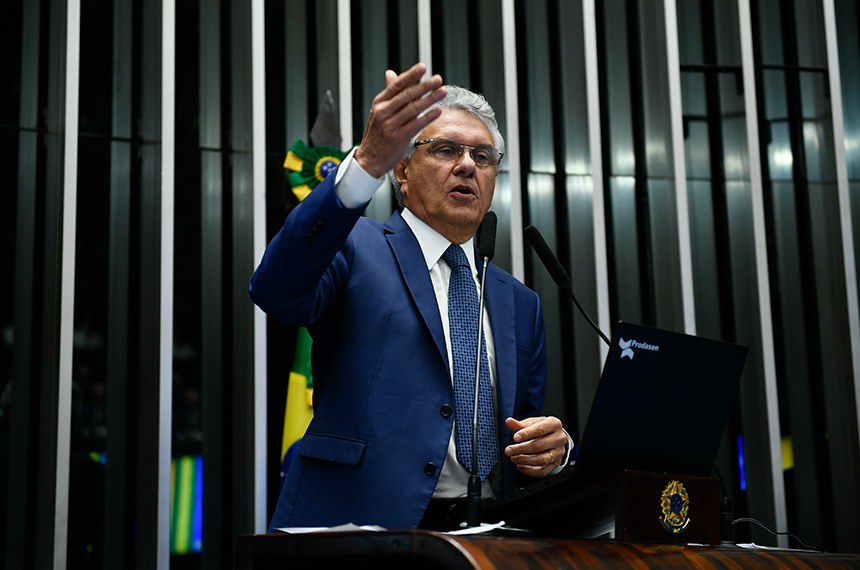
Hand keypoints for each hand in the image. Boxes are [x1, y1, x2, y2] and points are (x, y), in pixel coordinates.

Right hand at [353, 63, 445, 177]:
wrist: (369, 160)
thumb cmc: (378, 135)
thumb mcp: (379, 112)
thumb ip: (390, 94)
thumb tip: (390, 73)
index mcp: (379, 103)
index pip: (397, 85)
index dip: (411, 75)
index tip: (423, 67)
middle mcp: (383, 112)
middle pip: (407, 95)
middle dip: (424, 86)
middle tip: (438, 78)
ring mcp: (389, 125)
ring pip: (413, 109)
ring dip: (430, 99)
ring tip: (442, 91)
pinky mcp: (397, 138)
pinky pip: (415, 125)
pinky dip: (427, 117)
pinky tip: (438, 111)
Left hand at [504, 416, 568, 477]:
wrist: (555, 437)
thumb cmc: (542, 428)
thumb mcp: (532, 423)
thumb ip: (520, 424)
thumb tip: (509, 422)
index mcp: (554, 424)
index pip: (540, 429)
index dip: (527, 434)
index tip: (515, 438)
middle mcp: (559, 438)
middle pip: (540, 445)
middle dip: (522, 449)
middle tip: (509, 450)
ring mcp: (559, 452)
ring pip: (542, 459)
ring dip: (525, 460)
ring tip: (513, 458)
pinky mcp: (556, 464)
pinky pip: (543, 471)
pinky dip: (530, 470)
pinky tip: (520, 466)